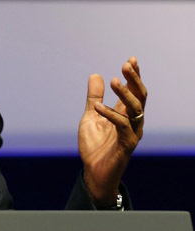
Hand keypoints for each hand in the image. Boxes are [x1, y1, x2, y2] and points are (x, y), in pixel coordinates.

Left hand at [78, 56, 146, 206]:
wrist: (94, 171)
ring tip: (113, 81)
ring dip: (125, 94)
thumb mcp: (90, 116)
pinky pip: (121, 126)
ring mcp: (131, 132)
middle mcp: (132, 121)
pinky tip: (98, 108)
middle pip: (140, 97)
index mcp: (125, 113)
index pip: (133, 91)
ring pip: (135, 109)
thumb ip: (94, 98)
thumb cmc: (95, 145)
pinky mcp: (127, 144)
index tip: (131, 59)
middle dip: (134, 80)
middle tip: (127, 65)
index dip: (134, 76)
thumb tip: (96, 75)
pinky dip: (110, 115)